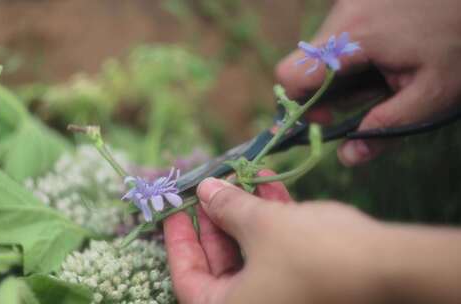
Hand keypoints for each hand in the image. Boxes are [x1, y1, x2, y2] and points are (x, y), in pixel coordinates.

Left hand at [163, 171, 385, 303]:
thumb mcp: (261, 226)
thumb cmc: (312, 254)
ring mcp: (283, 297)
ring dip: (247, 213)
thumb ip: (227, 208)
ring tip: (243, 178)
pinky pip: (278, 251)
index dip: (178, 241)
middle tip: (211, 188)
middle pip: (221, 263)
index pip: (188, 279)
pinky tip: (272, 187)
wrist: (389, 268)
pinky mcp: (307, 283)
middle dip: (217, 219)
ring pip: (252, 253)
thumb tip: (205, 191)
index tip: (173, 211)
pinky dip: (273, 221)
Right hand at [276, 0, 460, 165]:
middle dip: (328, 90)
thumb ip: (385, 128)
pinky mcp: (357, 0)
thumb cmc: (460, 44)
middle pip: (306, 64)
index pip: (292, 74)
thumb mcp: (430, 95)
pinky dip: (354, 54)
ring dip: (344, 72)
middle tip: (367, 97)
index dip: (301, 104)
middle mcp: (343, 14)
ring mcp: (349, 2)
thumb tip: (347, 157)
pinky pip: (339, 36)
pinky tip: (388, 54)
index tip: (329, 117)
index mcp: (353, 38)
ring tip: (385, 72)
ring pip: (323, 51)